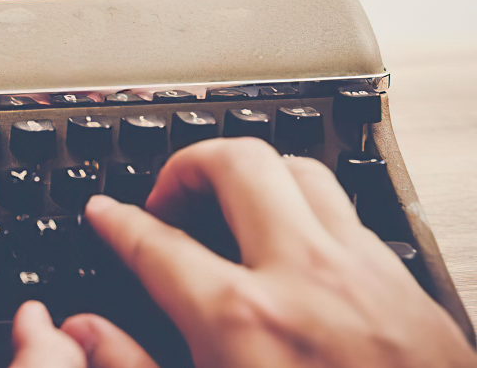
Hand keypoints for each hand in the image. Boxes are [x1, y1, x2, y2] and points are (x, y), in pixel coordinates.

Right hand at [61, 137, 476, 367]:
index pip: (157, 241)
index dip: (117, 221)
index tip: (105, 213)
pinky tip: (293, 247)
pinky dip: (307, 210)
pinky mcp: (408, 289)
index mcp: (244, 322)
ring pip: (299, 170)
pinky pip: (348, 214)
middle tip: (169, 195)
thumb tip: (88, 333)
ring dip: (253, 176)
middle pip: (235, 164)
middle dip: (188, 165)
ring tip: (230, 205)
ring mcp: (364, 275)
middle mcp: (305, 279)